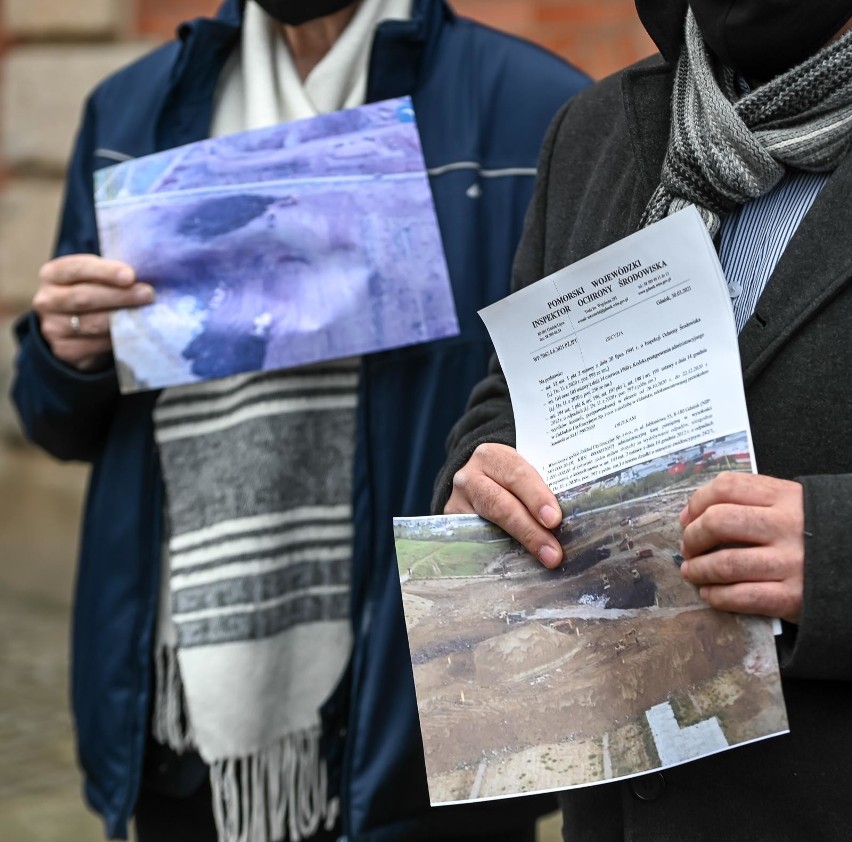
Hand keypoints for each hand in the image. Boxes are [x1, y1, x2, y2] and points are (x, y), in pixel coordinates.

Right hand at [33, 254, 153, 370]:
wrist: (73, 328)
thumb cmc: (92, 293)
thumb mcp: (95, 278)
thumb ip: (111, 275)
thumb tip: (143, 276)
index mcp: (53, 274)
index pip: (78, 269)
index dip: (105, 272)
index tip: (130, 275)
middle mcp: (47, 300)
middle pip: (85, 298)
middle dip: (120, 296)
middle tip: (148, 294)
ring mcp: (53, 328)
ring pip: (93, 324)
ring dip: (123, 319)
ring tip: (146, 314)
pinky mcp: (65, 350)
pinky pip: (96, 345)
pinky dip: (117, 338)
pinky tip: (133, 333)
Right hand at [444, 442, 563, 567]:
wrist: (478, 480)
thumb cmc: (510, 478)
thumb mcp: (522, 471)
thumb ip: (541, 487)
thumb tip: (574, 520)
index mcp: (492, 457)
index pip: (516, 474)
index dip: (536, 497)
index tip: (554, 519)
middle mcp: (469, 477)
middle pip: (499, 504)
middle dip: (529, 530)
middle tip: (553, 552)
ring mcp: (457, 503)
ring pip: (486, 527)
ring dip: (517, 545)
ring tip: (542, 560)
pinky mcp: (453, 526)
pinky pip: (476, 543)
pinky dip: (499, 555)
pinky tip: (518, 566)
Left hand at [679, 472, 803, 623]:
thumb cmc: (815, 535)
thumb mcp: (794, 505)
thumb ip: (753, 501)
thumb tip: (695, 513)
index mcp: (786, 497)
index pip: (727, 487)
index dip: (697, 502)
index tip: (687, 518)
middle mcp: (787, 526)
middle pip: (718, 522)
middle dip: (693, 536)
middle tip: (688, 547)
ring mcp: (791, 562)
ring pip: (725, 563)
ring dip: (699, 570)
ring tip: (692, 572)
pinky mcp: (794, 596)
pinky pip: (743, 596)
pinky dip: (718, 597)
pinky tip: (710, 594)